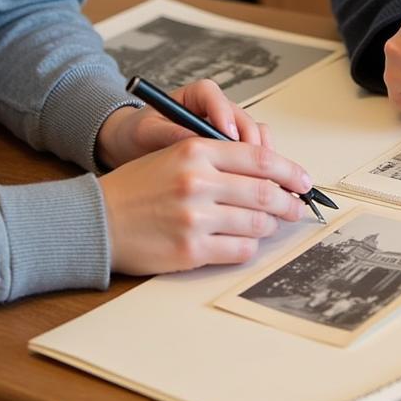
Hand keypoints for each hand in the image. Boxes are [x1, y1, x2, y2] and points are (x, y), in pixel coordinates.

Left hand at [95, 79, 270, 169]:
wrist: (134, 147)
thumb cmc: (138, 135)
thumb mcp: (147, 132)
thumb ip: (169, 134)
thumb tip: (193, 142)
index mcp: (195, 96)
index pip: (213, 95)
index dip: (222, 113)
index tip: (224, 132)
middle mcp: (217, 109)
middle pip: (241, 117)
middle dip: (248, 140)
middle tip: (247, 162)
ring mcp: (228, 128)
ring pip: (253, 135)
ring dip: (258, 156)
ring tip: (256, 178)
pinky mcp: (233, 147)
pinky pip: (253, 151)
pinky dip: (257, 167)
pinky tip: (254, 185)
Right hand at [99, 135, 312, 274]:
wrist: (97, 219)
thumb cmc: (138, 186)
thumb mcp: (176, 155)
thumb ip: (220, 158)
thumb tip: (269, 170)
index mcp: (196, 150)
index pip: (259, 158)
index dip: (290, 171)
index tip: (303, 181)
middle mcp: (198, 181)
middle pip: (265, 191)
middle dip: (289, 201)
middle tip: (298, 207)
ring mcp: (195, 217)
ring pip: (257, 222)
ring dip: (270, 225)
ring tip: (271, 224)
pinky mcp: (190, 249)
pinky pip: (239, 250)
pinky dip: (250, 247)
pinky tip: (246, 242)